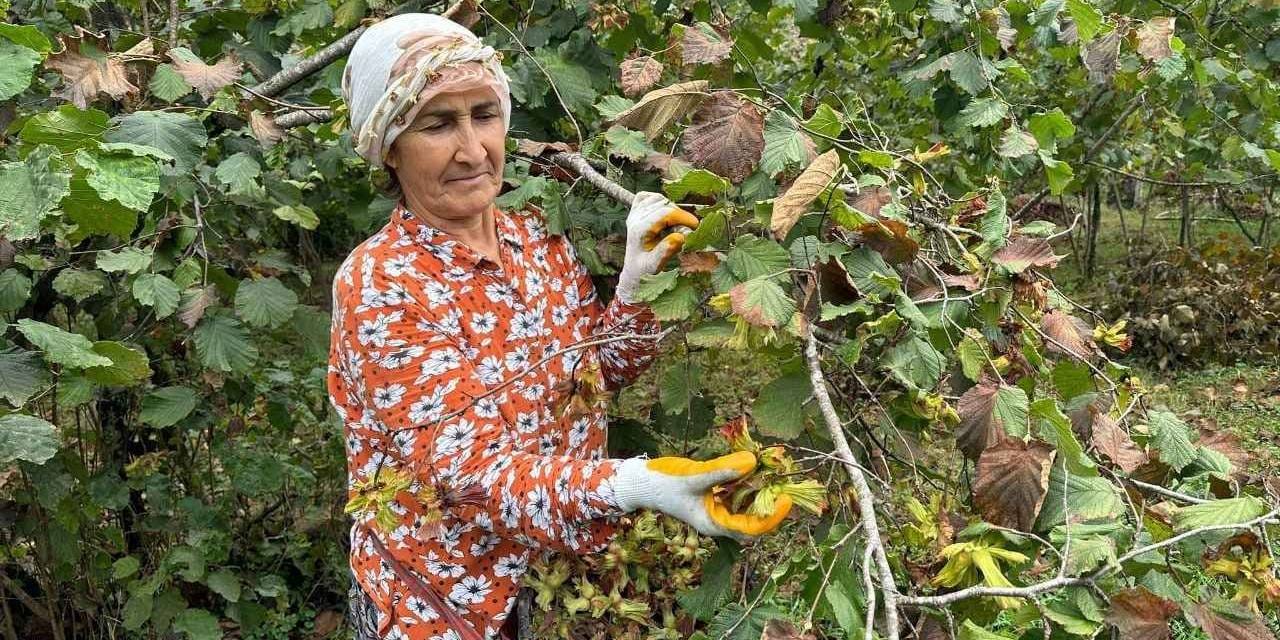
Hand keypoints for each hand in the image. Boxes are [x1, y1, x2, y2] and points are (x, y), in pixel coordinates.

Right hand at [612, 451, 792, 540]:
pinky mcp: (717, 496)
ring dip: (762, 488)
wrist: (642, 482)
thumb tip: (751, 461)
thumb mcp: (694, 476)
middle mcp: (720, 520)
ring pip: (749, 503)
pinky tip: (756, 465)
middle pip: (755, 517)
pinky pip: (739, 491)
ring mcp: (719, 508)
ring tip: (774, 469)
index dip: (772, 516)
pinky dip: (749, 480)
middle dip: (771, 500)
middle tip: (785, 479)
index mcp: (714, 524)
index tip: (785, 498)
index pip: (751, 528)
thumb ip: (722, 470)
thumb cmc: (664, 483)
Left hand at [614, 191, 699, 303]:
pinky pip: (647, 196)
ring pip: (658, 198)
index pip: (665, 213)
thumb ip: (666, 252)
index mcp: (639, 230)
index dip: (683, 217)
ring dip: (670, 209)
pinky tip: (663, 214)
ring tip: (674, 225)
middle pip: (664, 205)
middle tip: (684, 231)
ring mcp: (634, 213)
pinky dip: (658, 201)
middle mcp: (635, 218)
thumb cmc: (645, 270)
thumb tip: (680, 237)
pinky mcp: (634, 210)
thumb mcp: (655, 266)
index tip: (695, 226)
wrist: (634, 269)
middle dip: (679, 215)